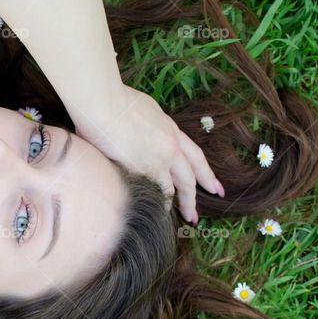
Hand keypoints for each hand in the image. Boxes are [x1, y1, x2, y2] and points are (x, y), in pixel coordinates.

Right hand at [75, 85, 223, 224]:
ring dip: (180, 204)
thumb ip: (151, 126)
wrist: (102, 102)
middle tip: (196, 216)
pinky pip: (154, 191)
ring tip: (180, 218)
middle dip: (195, 198)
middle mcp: (170, 146)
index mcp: (171, 129)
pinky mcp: (141, 169)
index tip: (215, 188)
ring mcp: (157, 159)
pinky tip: (155, 214)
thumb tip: (143, 137)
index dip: (206, 174)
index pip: (194, 156)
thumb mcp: (145, 110)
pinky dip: (157, 204)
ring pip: (174, 188)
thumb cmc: (115, 100)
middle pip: (190, 177)